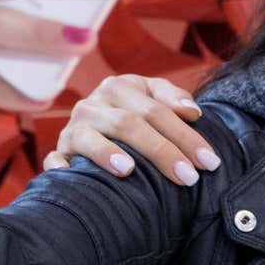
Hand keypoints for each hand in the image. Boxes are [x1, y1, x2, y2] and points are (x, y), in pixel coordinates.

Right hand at [42, 74, 219, 186]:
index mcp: (120, 87)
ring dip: (107, 152)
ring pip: (89, 137)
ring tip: (129, 170)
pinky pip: (54, 159)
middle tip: (188, 177)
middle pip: (129, 123)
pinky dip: (60, 167)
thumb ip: (173, 99)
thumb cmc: (136, 115)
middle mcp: (93, 104)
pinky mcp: (59, 151)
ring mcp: (73, 128)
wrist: (95, 124)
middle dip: (162, 151)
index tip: (209, 161)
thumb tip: (193, 112)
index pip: (157, 110)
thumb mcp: (153, 98)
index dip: (185, 135)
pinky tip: (70, 175)